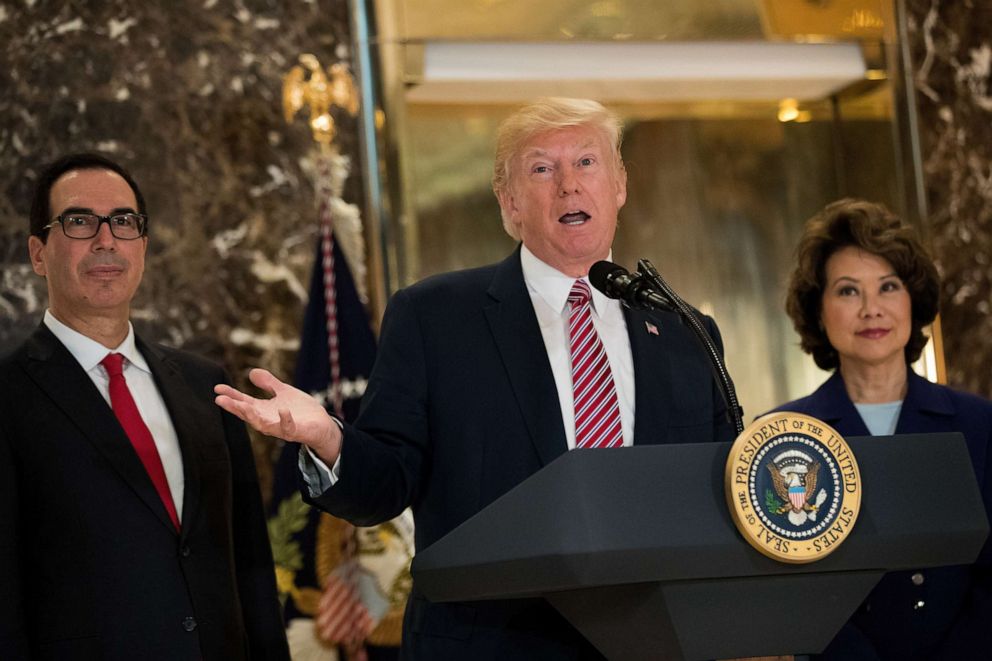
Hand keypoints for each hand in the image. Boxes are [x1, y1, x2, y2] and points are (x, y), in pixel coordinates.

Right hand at [214, 368, 341, 463]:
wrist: (321, 425)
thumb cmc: (300, 410)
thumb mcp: (283, 392)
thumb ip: (268, 383)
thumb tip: (251, 372)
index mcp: (264, 410)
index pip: (243, 402)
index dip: (230, 396)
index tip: (217, 388)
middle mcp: (268, 420)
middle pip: (247, 414)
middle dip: (234, 407)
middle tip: (220, 399)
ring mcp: (280, 427)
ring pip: (262, 424)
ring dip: (252, 415)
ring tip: (243, 405)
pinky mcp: (295, 432)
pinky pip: (288, 427)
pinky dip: (284, 419)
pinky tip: (282, 409)